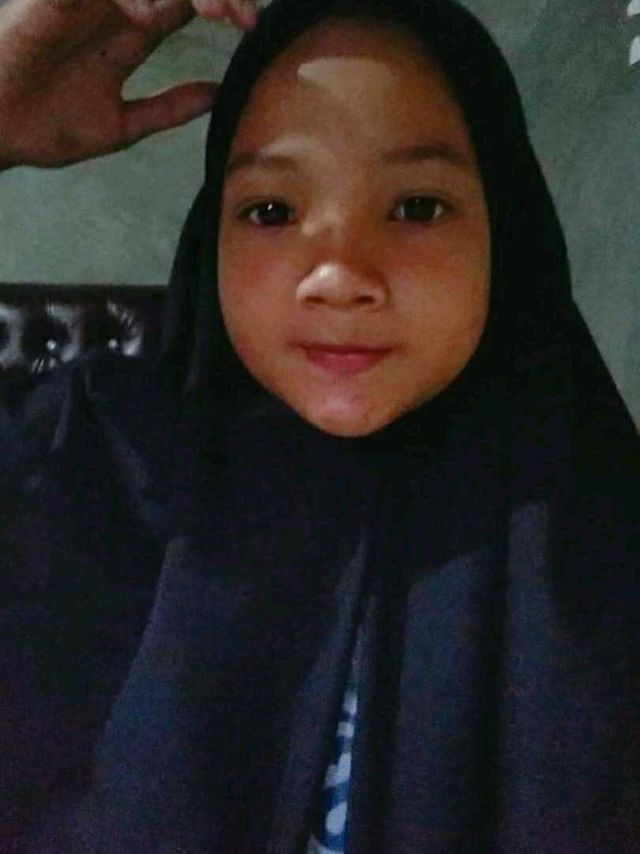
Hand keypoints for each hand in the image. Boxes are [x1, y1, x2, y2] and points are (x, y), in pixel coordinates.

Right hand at [0, 0, 257, 168]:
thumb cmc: (43, 125)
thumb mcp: (120, 125)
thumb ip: (168, 108)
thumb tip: (216, 97)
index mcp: (127, 31)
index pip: (183, 3)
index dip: (220, 6)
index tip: (250, 27)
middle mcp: (110, 7)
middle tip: (244, 16)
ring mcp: (82, 1)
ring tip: (217, 10)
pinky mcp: (50, 1)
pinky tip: (150, 15)